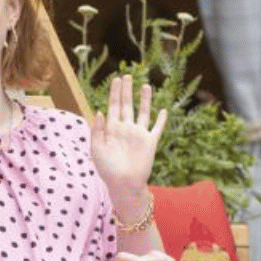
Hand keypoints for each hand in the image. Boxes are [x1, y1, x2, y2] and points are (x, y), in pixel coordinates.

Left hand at [91, 75, 167, 193]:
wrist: (123, 184)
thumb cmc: (107, 169)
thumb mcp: (96, 149)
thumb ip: (97, 130)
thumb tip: (100, 111)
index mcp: (112, 129)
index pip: (113, 106)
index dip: (114, 92)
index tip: (116, 79)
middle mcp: (126, 129)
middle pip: (127, 105)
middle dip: (127, 91)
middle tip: (127, 76)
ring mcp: (139, 134)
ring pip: (143, 112)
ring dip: (144, 100)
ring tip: (145, 86)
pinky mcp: (150, 142)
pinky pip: (156, 128)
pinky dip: (161, 119)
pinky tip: (163, 110)